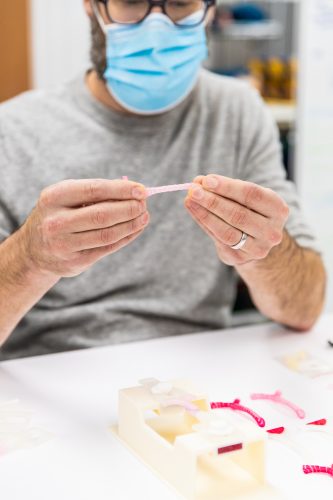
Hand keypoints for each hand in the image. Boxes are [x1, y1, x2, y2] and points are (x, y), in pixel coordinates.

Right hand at [20, 179, 149, 276]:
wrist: (34, 250)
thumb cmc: (59, 215)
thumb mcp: (67, 198)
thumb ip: (97, 193)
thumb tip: (135, 192)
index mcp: (54, 197)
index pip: (94, 190)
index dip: (121, 190)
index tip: (142, 189)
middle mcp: (56, 222)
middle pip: (102, 215)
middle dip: (128, 209)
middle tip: (144, 204)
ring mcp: (64, 245)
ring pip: (107, 234)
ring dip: (131, 225)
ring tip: (144, 217)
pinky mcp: (74, 262)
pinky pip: (107, 249)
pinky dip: (125, 238)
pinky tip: (136, 229)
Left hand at [184, 175, 288, 265]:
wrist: (258, 241)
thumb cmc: (250, 211)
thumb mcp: (246, 197)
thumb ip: (226, 189)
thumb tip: (199, 182)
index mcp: (278, 209)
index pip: (251, 195)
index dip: (227, 187)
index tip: (207, 180)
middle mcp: (271, 232)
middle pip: (238, 215)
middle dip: (213, 201)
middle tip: (193, 190)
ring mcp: (257, 248)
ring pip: (227, 231)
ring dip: (205, 214)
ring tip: (190, 200)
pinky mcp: (240, 258)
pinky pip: (218, 240)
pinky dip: (204, 223)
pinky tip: (194, 211)